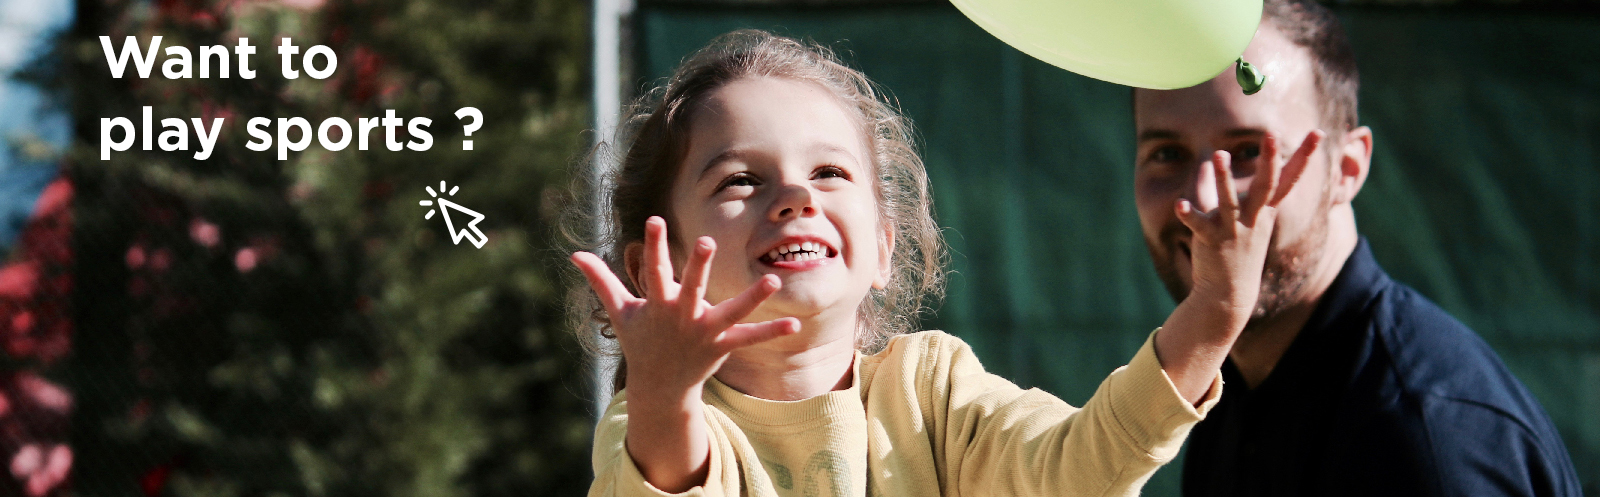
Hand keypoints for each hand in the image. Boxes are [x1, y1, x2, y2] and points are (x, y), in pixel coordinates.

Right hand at [571, 216, 797, 491]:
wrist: (658, 387)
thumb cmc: (640, 341)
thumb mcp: (621, 311)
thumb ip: (601, 281)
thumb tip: (575, 254)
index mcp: (657, 305)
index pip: (653, 270)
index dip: (653, 245)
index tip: (655, 219)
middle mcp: (681, 317)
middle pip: (691, 288)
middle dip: (697, 266)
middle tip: (705, 241)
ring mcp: (703, 333)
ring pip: (731, 312)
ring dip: (752, 298)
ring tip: (773, 281)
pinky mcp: (721, 346)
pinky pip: (749, 338)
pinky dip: (770, 332)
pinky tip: (793, 324)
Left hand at [1177, 130, 1323, 322]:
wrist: (1228, 292)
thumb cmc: (1234, 250)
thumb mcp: (1232, 217)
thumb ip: (1215, 187)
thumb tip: (1204, 164)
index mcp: (1264, 210)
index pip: (1288, 179)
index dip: (1304, 156)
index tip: (1319, 132)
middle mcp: (1253, 218)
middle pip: (1265, 185)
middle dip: (1269, 160)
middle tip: (1272, 133)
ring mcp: (1233, 230)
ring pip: (1229, 201)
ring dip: (1225, 178)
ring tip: (1218, 154)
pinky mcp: (1211, 240)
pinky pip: (1199, 225)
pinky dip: (1189, 214)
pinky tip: (1180, 203)